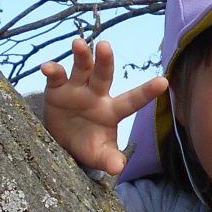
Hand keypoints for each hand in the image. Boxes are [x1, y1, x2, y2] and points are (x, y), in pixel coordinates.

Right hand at [38, 38, 168, 174]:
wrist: (62, 142)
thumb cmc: (88, 145)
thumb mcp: (99, 154)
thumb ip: (109, 159)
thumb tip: (118, 167)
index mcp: (112, 111)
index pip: (132, 100)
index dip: (147, 92)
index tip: (163, 82)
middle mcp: (97, 94)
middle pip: (103, 75)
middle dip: (105, 61)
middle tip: (105, 46)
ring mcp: (78, 88)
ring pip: (82, 68)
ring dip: (81, 56)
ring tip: (79, 44)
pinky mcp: (58, 88)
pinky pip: (56, 77)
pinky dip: (53, 70)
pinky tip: (48, 67)